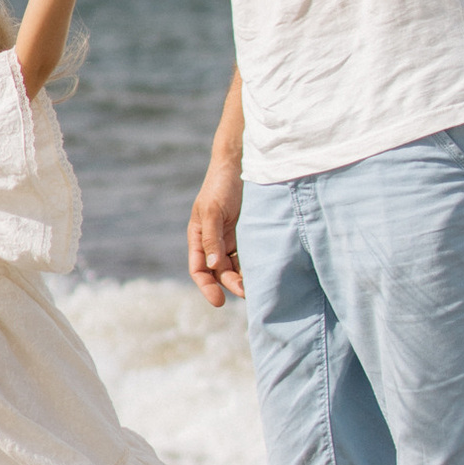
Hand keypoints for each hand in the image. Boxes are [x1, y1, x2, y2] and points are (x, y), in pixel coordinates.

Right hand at [187, 156, 244, 306]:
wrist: (241, 162)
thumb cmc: (221, 184)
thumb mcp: (213, 210)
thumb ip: (212, 239)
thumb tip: (212, 266)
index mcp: (199, 237)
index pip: (198, 270)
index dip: (206, 287)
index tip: (219, 302)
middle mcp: (213, 241)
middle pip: (219, 272)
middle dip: (231, 284)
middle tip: (247, 292)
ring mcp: (230, 238)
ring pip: (235, 266)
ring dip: (243, 277)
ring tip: (258, 285)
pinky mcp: (247, 233)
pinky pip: (248, 255)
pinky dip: (253, 265)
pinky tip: (265, 270)